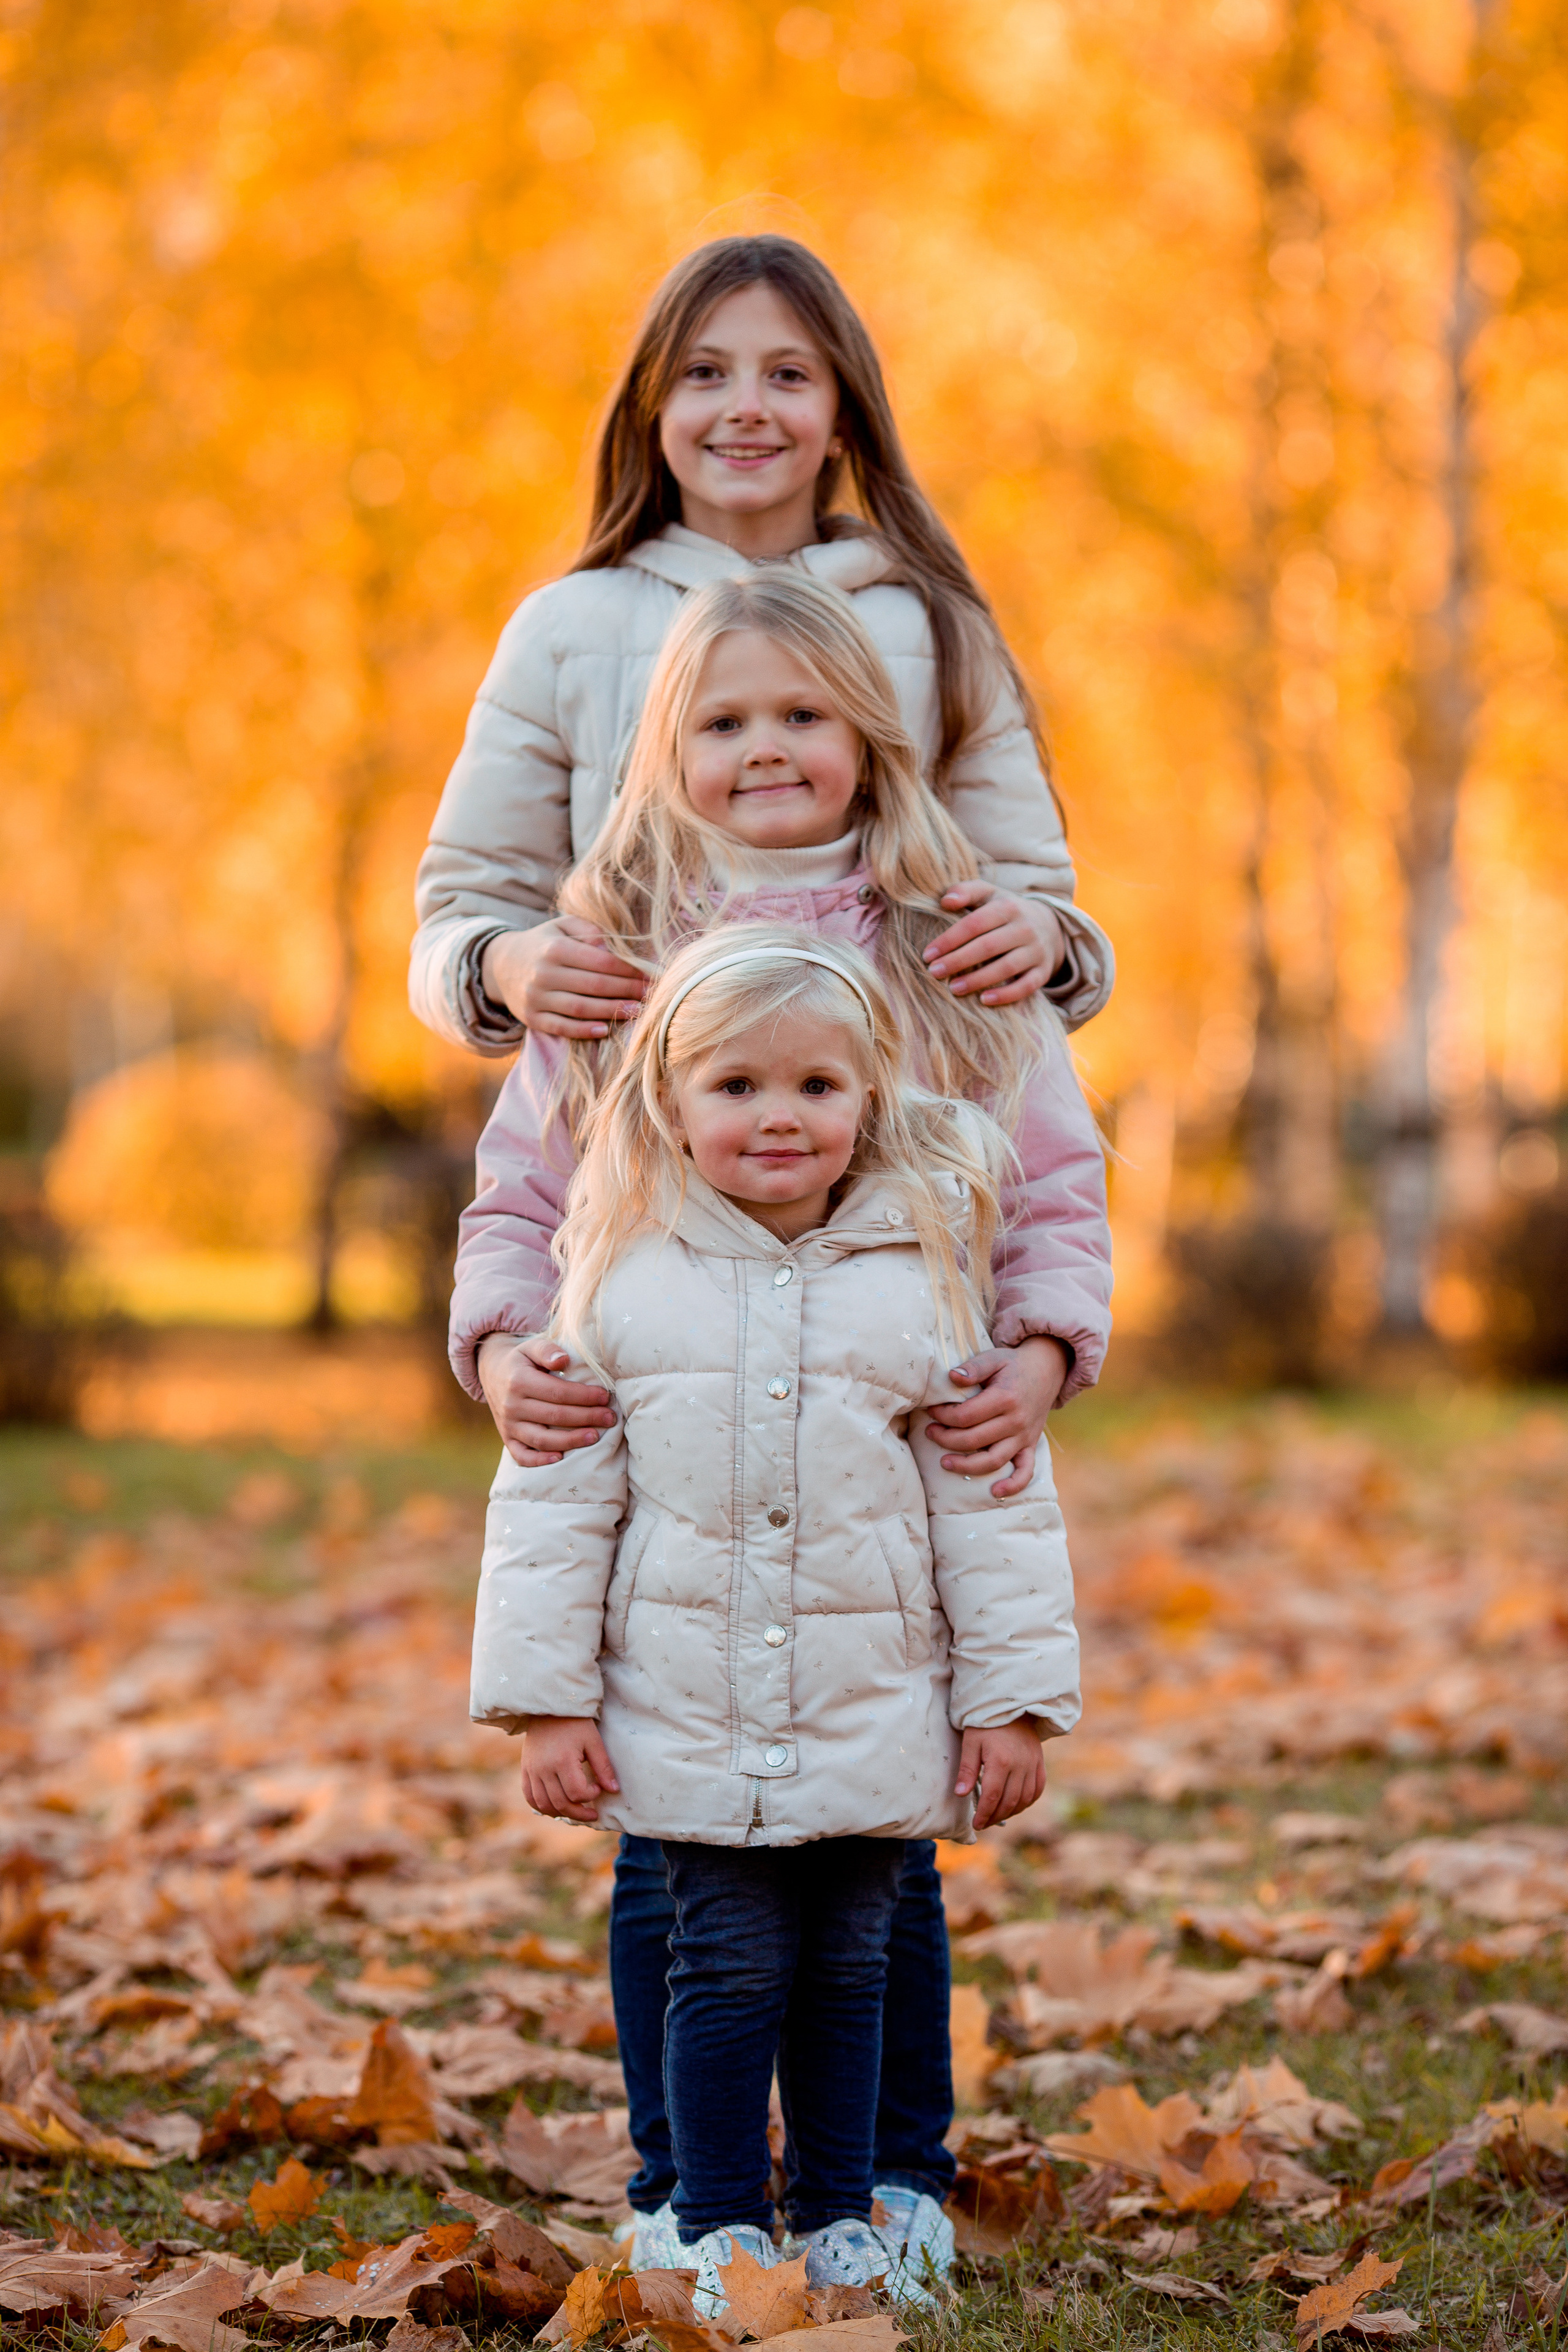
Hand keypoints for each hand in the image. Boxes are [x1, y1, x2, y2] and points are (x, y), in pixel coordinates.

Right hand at [477, 1334, 616, 1466]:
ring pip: (541, 1439)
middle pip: (554, 1416)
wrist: (492, 1374)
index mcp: (519, 1381)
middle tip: (609, 1418)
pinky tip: (560, 1458)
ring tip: (595, 1437)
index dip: (584, 1396)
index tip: (605, 1396)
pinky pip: (521, 1455)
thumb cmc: (521, 1360)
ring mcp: (508, 1425)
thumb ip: (547, 1350)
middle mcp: (512, 1406)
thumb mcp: (531, 1347)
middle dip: (586, 1418)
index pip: (557, 1392)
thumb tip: (563, 1360)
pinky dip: (539, 1460)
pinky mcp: (507, 1438)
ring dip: (570, 1441)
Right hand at [482, 917, 646, 1038]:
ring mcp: (536, 998)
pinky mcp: (531, 1018)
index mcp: (555, 948)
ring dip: (612, 1012)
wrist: (501, 965)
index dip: (629, 970)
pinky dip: (584, 1031)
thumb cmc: (544, 943)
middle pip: (595, 986)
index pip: (601, 961)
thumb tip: (613, 948)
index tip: (650, 975)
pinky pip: (561, 1027)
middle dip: (627, 991)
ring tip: (637, 1012)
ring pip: (580, 1008)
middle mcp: (544, 973)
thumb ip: (589, 930)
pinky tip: (606, 1029)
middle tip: (651, 995)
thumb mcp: (563, 926)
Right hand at [520, 1718, 619, 1824]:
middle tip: (592, 1813)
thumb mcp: (593, 1741)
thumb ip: (603, 1767)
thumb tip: (614, 1790)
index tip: (598, 1787)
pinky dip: (542, 1807)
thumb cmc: (575, 1723)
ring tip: (575, 1811)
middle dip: (580, 1812)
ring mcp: (532, 1770)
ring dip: (561, 1813)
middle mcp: (544, 1768)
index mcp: (563, 1760)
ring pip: (544, 1804)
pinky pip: (530, 1797)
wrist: (549, 1708)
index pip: (577, 1793)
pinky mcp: (525, 1770)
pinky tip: (556, 1807)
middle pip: (561, 1803)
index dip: (591, 1795)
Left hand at [923, 882, 1061, 1006]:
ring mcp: (1036, 950)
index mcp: (1008, 907)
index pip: (975, 924)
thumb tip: (945, 901)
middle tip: (935, 972)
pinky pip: (1026, 986)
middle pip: (988, 946)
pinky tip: (984, 1000)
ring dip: (978, 980)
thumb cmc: (1004, 910)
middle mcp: (1025, 928)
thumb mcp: (988, 894)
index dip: (950, 940)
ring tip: (954, 988)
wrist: (1048, 925)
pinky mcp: (1043, 971)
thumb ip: (965, 891)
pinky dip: (1006, 995)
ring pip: (1006, 967)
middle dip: (958, 961)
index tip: (928, 955)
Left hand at [928, 1335, 1067, 1496]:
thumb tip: (952, 1377)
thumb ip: (973, 1367)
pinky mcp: (1030, 1446)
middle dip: (946, 1439)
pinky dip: (1013, 1485)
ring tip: (944, 1462)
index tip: (931, 1411)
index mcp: (1005, 1398)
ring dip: (966, 1465)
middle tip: (930, 1432)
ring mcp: (1024, 1436)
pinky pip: (1025, 1471)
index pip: (966, 1416)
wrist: (1047, 1369)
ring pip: (993, 1460)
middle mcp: (1016, 1421)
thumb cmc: (1014, 1364)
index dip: (943, 1416)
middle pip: (974, 1440)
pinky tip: (995, 1492)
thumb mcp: (994, 1357)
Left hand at [955, 1720, 1045, 1830]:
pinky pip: (1038, 1789)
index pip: (993, 1797)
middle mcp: (1020, 1765)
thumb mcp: (971, 1743)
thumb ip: (967, 1770)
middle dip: (995, 1817)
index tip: (976, 1824)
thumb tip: (960, 1794)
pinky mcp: (1040, 1762)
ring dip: (1011, 1812)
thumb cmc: (986, 1724)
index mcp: (1001, 1761)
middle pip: (1009, 1802)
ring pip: (1025, 1799)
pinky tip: (1016, 1805)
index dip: (984, 1814)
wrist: (1010, 1705)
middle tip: (984, 1823)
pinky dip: (1028, 1801)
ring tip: (997, 1816)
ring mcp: (1033, 1764)